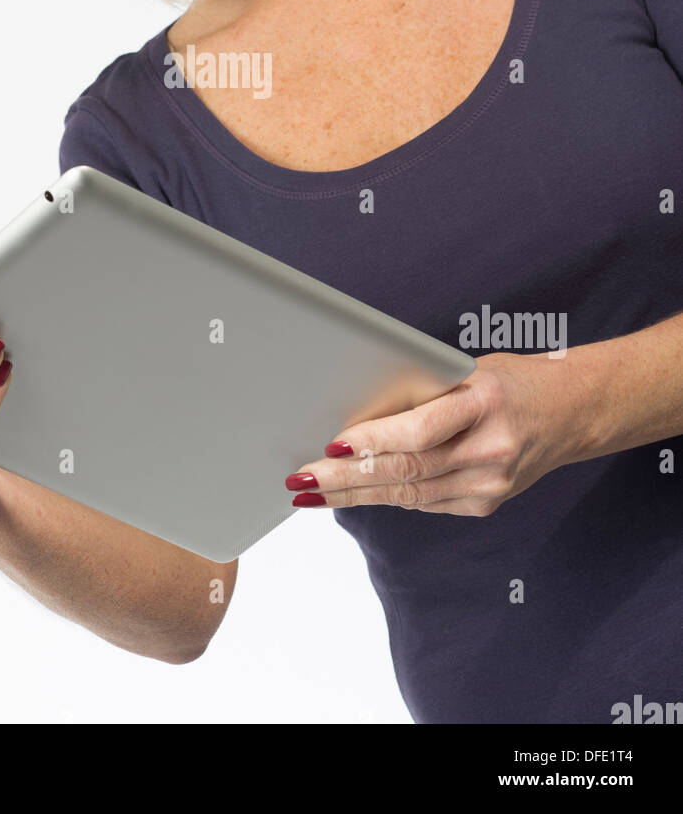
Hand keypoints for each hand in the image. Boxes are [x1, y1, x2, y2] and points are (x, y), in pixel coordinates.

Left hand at [284, 351, 581, 516]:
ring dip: (354, 495)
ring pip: (409, 495)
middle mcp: (490, 450)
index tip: (332, 444)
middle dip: (347, 478)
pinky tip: (350, 493)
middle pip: (406, 471)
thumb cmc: (511, 381)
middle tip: (301, 478)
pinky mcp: (485, 503)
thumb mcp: (470, 371)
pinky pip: (424, 501)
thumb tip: (357, 415)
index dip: (374, 440)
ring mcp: (490, 484)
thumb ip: (424, 394)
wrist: (572, 412)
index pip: (420, 430)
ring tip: (311, 492)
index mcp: (486, 403)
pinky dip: (385, 496)